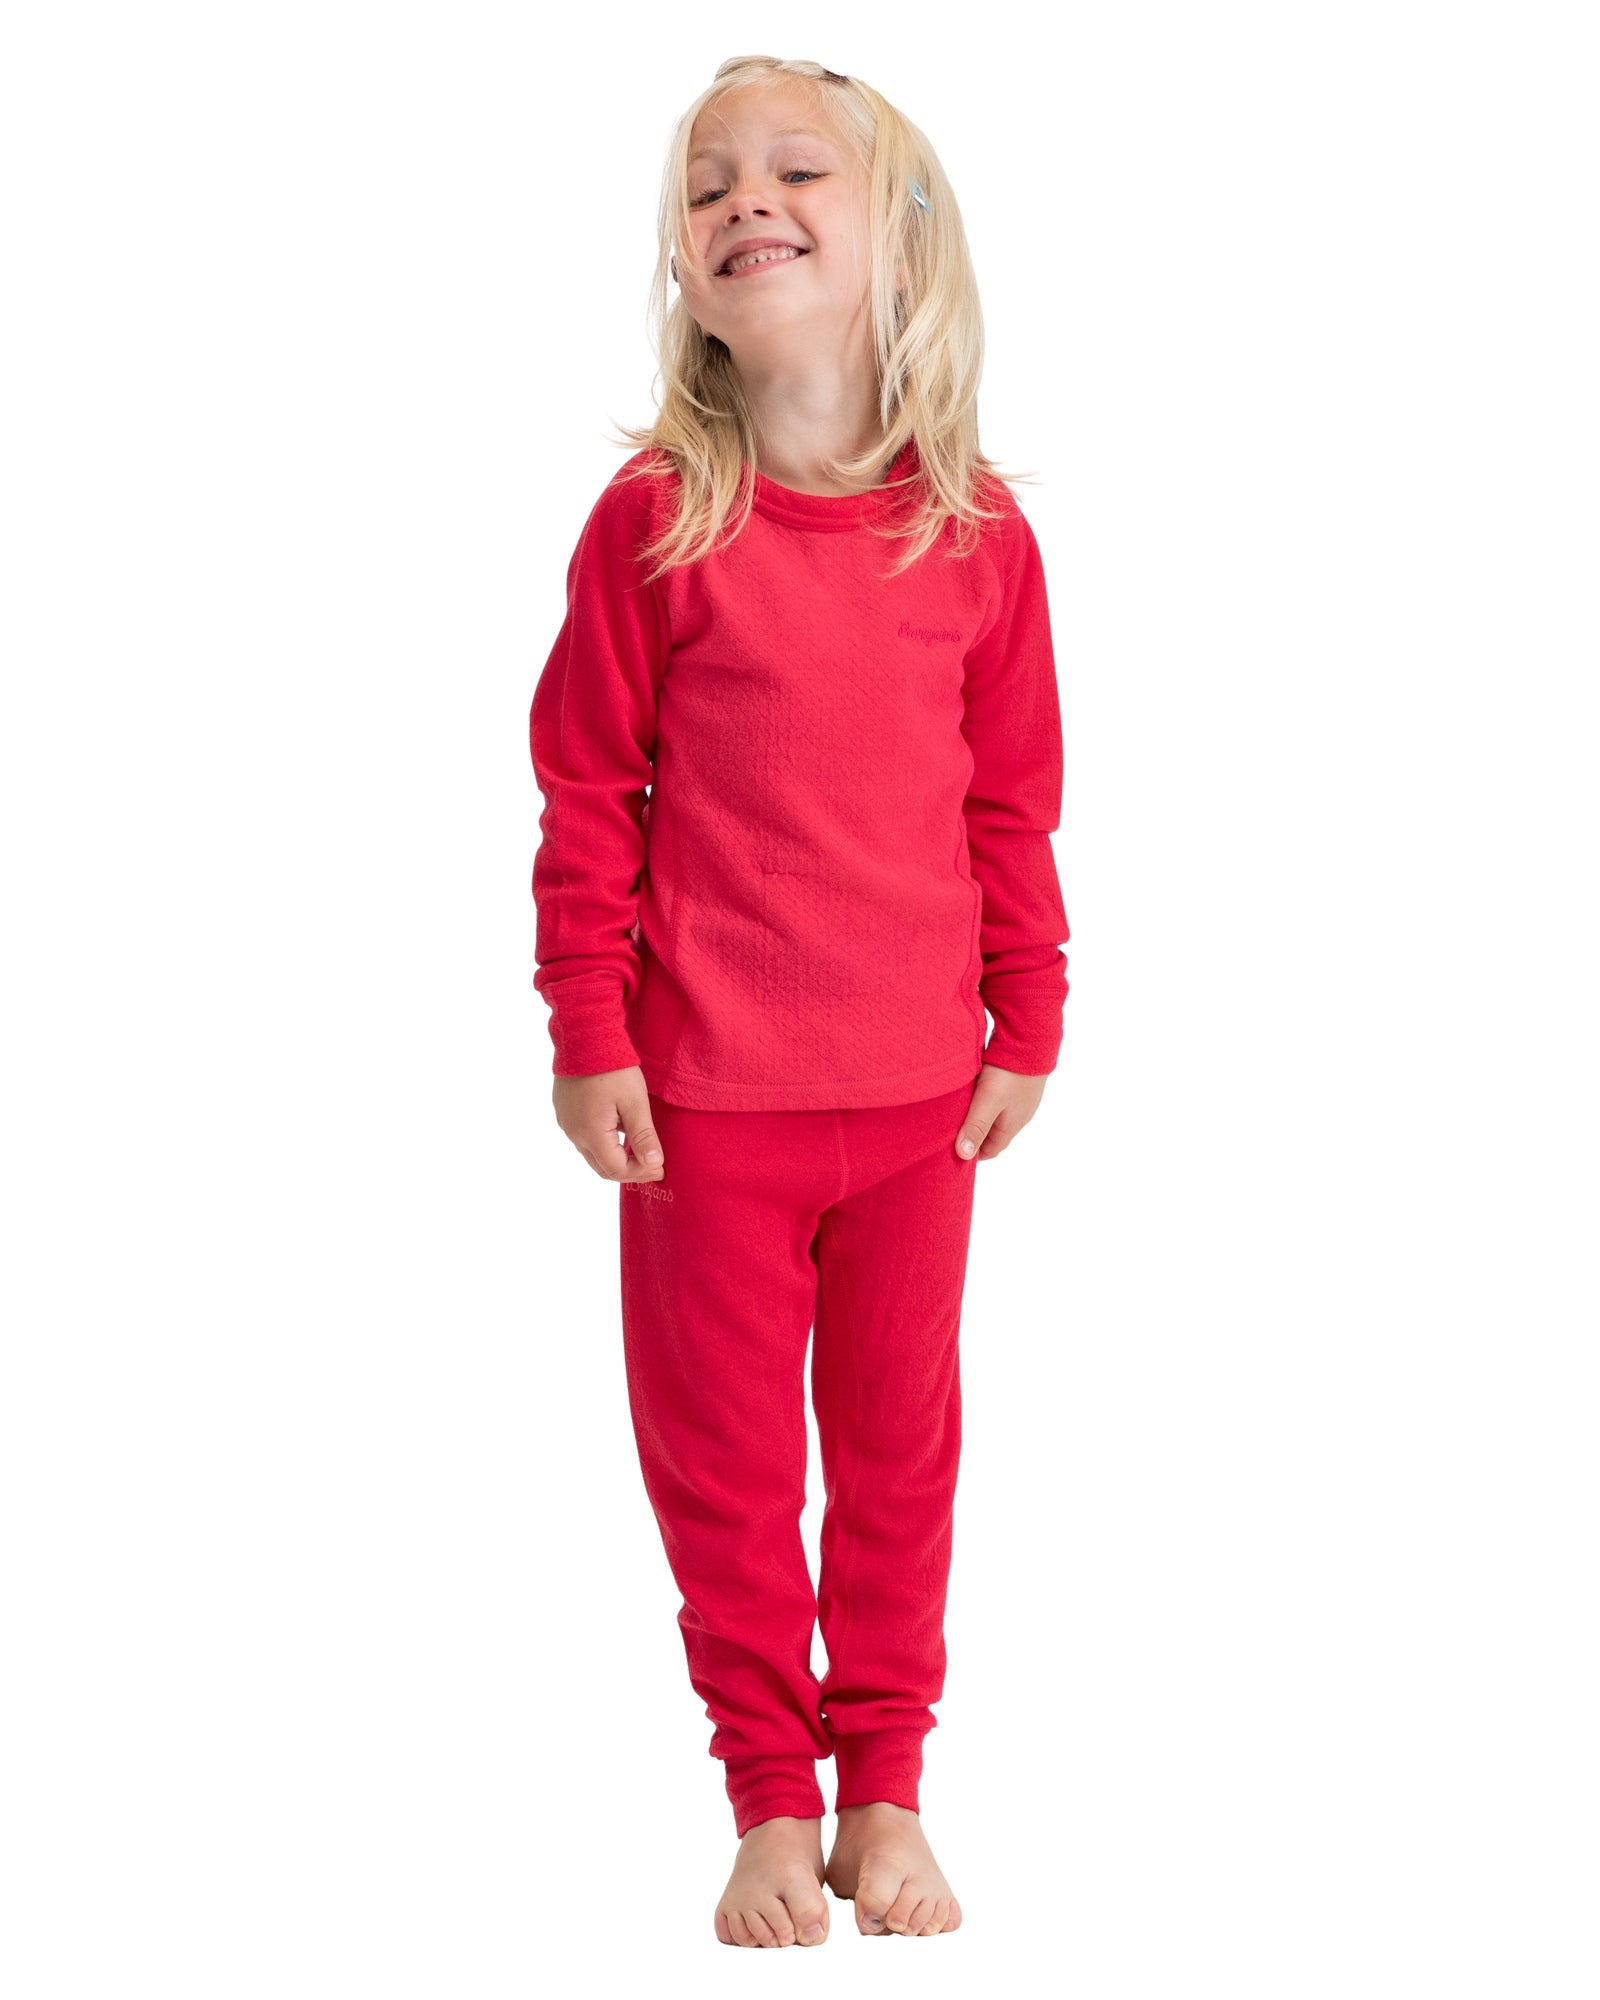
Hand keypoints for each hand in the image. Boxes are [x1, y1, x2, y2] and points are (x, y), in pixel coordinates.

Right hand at [551, 1067, 665, 1182]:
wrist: (585, 1035)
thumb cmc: (613, 1068)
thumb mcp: (635, 1102)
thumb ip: (643, 1136)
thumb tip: (653, 1164)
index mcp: (592, 1134)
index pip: (617, 1170)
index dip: (641, 1173)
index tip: (660, 1168)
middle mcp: (574, 1133)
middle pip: (602, 1167)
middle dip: (629, 1170)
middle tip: (653, 1165)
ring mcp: (566, 1122)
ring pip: (591, 1153)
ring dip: (615, 1157)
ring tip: (639, 1148)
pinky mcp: (564, 1111)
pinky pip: (583, 1137)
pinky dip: (603, 1143)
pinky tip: (620, 1130)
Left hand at [954, 1063, 1048, 1161]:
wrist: (1032, 1039)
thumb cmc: (1010, 1073)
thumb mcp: (989, 1100)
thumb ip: (976, 1126)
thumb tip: (963, 1155)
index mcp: (1011, 1126)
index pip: (989, 1151)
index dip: (971, 1153)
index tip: (950, 1149)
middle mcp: (1018, 1115)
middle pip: (992, 1133)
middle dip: (973, 1134)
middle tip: (949, 1128)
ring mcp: (1021, 1099)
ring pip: (996, 1114)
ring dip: (979, 1114)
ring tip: (958, 1108)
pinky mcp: (1020, 1082)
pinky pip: (1000, 1097)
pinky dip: (986, 1098)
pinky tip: (975, 1087)